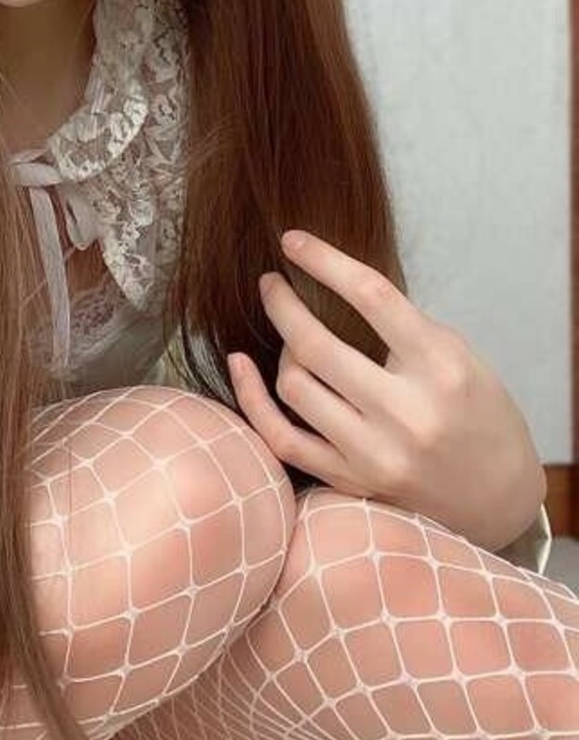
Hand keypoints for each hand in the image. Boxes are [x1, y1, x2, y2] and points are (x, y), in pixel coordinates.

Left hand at [228, 229, 546, 551]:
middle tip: (271, 284)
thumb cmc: (478, 414)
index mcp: (441, 368)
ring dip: (282, 349)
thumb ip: (402, 327)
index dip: (324, 260)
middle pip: (317, 345)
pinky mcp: (351, 482)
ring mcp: (374, 454)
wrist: (498, 498)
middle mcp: (406, 413)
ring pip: (294, 386)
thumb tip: (332, 283)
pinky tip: (241, 365)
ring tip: (292, 336)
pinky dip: (252, 398)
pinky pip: (280, 437)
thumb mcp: (461, 356)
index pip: (371, 296)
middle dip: (282, 303)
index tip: (292, 241)